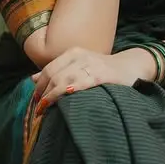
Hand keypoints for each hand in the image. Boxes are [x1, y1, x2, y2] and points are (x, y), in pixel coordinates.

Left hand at [32, 46, 154, 107]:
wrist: (132, 66)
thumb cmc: (104, 70)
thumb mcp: (79, 66)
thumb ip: (58, 71)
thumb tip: (32, 79)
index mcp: (73, 53)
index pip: (48, 69)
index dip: (39, 86)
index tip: (36, 100)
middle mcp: (79, 56)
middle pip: (52, 75)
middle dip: (42, 93)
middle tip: (38, 109)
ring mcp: (90, 65)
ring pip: (62, 80)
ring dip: (50, 97)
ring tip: (44, 110)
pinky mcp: (101, 75)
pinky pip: (79, 84)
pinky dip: (66, 93)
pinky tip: (60, 102)